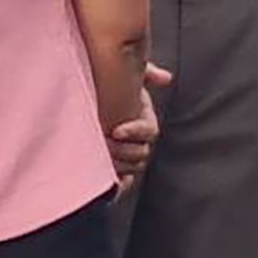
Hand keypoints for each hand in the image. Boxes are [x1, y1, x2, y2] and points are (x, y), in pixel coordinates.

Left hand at [109, 63, 171, 189]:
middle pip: (142, 152)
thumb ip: (146, 73)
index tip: (116, 130)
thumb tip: (166, 78)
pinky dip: (119, 184)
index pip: (149, 130)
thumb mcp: (128, 77)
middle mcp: (138, 138)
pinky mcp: (119, 168)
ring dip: (119, 165)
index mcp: (143, 118)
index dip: (134, 131)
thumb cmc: (109, 86)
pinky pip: (124, 182)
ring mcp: (128, 154)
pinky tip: (109, 183)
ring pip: (133, 167)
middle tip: (103, 144)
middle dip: (124, 150)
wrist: (90, 101)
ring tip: (99, 157)